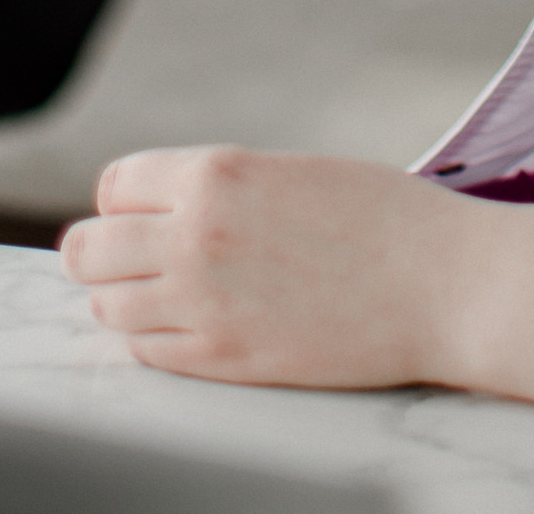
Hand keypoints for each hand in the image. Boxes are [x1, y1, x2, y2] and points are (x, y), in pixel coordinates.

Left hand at [60, 150, 477, 388]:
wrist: (444, 285)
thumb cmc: (382, 218)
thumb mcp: (288, 171)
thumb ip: (219, 187)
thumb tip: (164, 205)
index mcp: (214, 173)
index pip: (114, 186)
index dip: (126, 202)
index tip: (147, 215)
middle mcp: (194, 236)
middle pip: (89, 250)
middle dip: (103, 254)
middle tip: (132, 261)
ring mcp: (205, 304)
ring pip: (108, 308)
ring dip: (125, 301)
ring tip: (163, 297)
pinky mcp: (226, 362)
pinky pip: (149, 354)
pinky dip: (156, 341)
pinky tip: (191, 327)